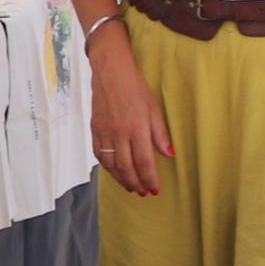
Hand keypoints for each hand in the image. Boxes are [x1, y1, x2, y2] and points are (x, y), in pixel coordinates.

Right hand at [88, 30, 173, 195]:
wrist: (110, 72)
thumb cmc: (135, 87)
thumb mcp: (154, 108)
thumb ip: (161, 134)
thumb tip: (170, 154)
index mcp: (137, 128)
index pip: (144, 162)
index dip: (149, 179)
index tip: (155, 190)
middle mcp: (119, 133)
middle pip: (126, 168)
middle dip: (136, 183)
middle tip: (143, 193)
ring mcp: (104, 132)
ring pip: (111, 165)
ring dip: (121, 179)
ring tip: (130, 186)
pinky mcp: (94, 129)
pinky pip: (99, 154)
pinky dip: (107, 167)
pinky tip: (114, 172)